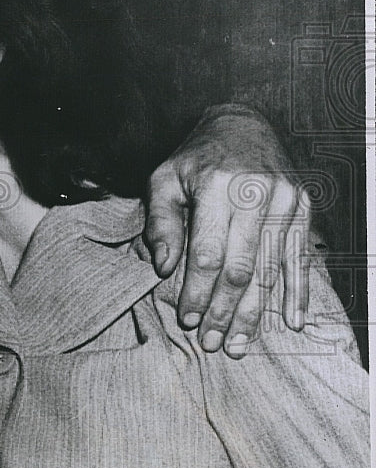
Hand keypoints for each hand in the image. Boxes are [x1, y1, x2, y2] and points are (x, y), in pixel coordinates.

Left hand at [144, 104, 309, 357]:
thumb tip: (162, 268)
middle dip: (225, 310)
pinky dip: (296, 293)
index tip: (188, 320)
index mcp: (218, 186)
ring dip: (255, 312)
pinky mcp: (304, 208)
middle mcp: (257, 194)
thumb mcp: (165, 178)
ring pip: (271, 270)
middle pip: (242, 268)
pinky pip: (301, 258)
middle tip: (213, 343)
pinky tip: (289, 322)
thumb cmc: (196, 158)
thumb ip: (161, 222)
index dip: (198, 291)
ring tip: (238, 343)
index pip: (208, 253)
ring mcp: (286, 202)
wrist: (244, 124)